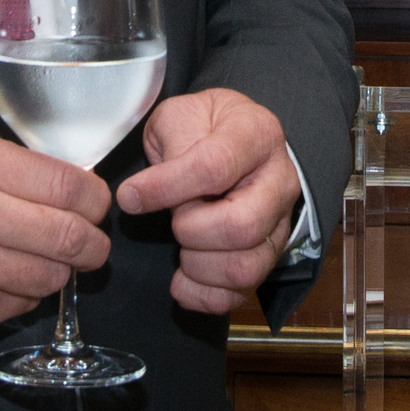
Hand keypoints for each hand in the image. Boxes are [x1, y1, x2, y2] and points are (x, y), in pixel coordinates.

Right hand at [0, 130, 110, 348]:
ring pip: (52, 278)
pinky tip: (3, 278)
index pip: (67, 186)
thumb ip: (6, 166)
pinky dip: (23, 294)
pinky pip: (20, 306)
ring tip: (44, 259)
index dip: (94, 199)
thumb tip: (70, 187)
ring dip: (59, 271)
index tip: (94, 204)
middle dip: (93, 242)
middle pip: (71, 237)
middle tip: (90, 241)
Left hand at [115, 87, 301, 317]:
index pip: (215, 167)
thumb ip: (169, 146)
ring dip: (198, 265)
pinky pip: (242, 293)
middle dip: (191, 230)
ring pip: (245, 267)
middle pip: (242, 225)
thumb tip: (139, 195)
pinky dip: (204, 295)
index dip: (168, 187)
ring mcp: (279, 224)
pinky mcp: (269, 256)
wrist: (235, 140)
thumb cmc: (205, 127)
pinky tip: (183, 278)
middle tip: (173, 221)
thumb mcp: (182, 115)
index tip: (130, 197)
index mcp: (256, 136)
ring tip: (180, 248)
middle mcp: (278, 182)